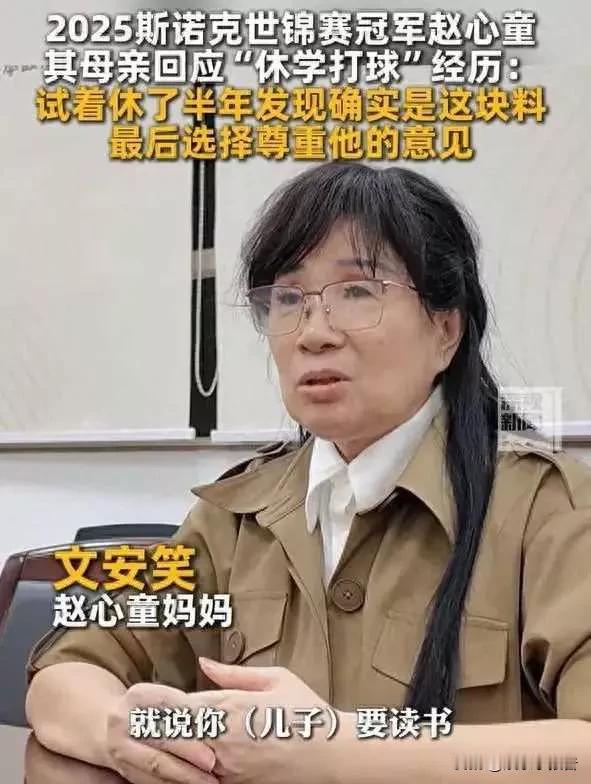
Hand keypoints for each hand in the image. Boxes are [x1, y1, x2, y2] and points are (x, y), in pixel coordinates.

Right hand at [105, 682, 217, 783]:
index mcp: (138, 695)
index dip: (189, 716)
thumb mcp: (161, 697)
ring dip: (183, 775)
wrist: (107, 725)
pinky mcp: (122, 768)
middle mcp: (123, 720)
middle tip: (212, 762)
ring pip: (155, 764)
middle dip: (189, 751)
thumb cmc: (149, 709)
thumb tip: (215, 717)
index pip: (167, 704)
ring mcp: (120, 746)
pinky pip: (149, 780)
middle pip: (160, 737)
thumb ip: (183, 704)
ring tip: (207, 781)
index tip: (212, 728)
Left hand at [151, 658, 341, 783]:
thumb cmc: (307, 713)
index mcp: (232, 705)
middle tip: (138, 719)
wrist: (332, 756)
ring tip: (155, 739)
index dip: (158, 701)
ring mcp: (227, 767)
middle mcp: (224, 738)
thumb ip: (234, 673)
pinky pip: (200, 779)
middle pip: (172, 733)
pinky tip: (183, 762)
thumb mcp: (276, 679)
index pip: (180, 702)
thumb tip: (204, 663)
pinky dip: (188, 769)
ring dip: (169, 748)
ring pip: (182, 759)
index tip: (142, 696)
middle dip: (155, 725)